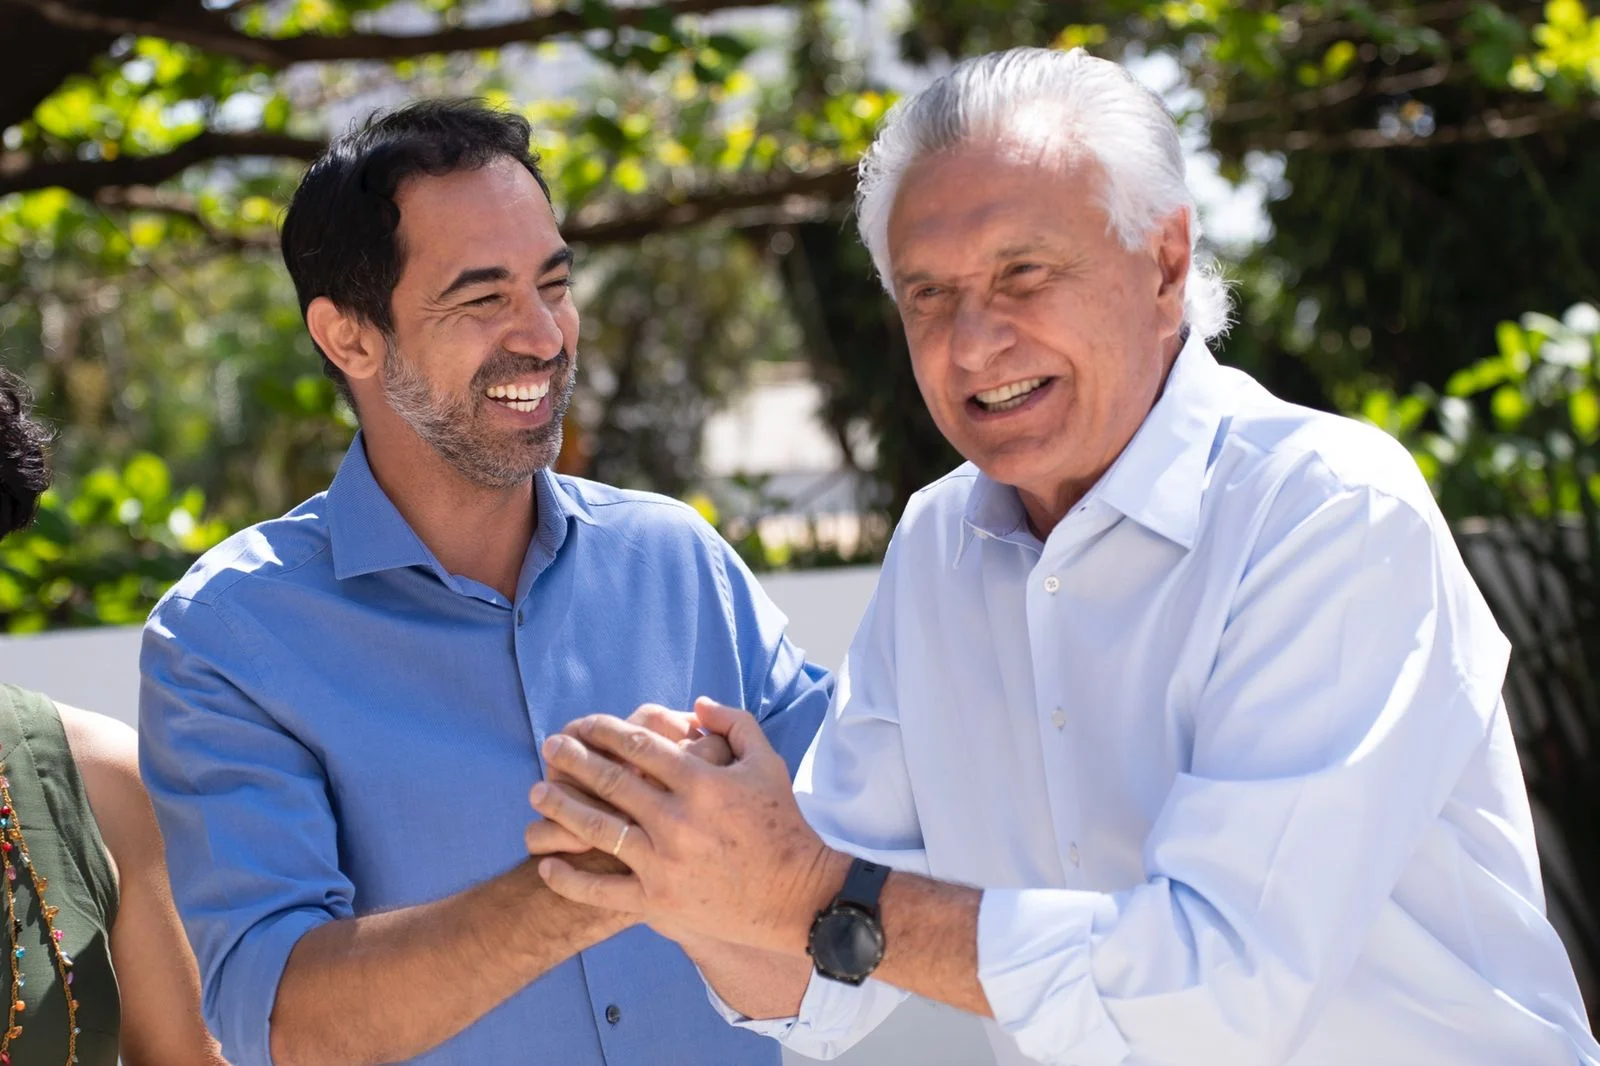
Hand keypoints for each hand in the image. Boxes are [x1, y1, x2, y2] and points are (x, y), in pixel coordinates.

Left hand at [528, 697, 845, 956]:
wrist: (796, 895)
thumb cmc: (781, 824)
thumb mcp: (767, 763)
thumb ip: (734, 724)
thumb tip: (694, 704)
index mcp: (703, 782)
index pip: (639, 744)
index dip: (603, 730)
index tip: (581, 724)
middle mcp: (678, 820)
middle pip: (610, 781)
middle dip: (573, 759)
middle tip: (550, 747)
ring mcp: (665, 863)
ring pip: (597, 830)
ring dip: (561, 808)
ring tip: (538, 794)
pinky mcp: (658, 902)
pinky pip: (601, 891)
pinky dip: (569, 879)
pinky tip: (548, 864)